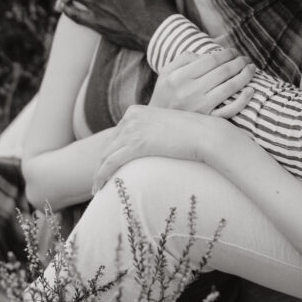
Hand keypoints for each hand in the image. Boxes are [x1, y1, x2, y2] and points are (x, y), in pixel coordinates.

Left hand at [92, 105, 229, 191]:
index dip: (108, 153)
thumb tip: (150, 148)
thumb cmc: (193, 134)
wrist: (205, 134)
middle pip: (108, 145)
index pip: (115, 135)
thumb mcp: (166, 127)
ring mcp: (133, 129)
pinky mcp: (137, 144)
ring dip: (98, 174)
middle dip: (101, 165)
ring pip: (106, 156)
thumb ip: (152, 133)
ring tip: (97, 189)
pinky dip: (102, 176)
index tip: (106, 168)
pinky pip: (111, 163)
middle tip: (97, 181)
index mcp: (136, 111)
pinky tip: (100, 188)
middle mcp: (130, 117)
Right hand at [150, 48, 255, 115]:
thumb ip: (184, 59)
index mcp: (180, 77)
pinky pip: (230, 110)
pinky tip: (250, 90)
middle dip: (238, 62)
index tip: (234, 51)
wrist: (159, 126)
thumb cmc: (165, 94)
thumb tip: (207, 55)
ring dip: (245, 75)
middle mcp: (190, 92)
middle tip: (245, 58)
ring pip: (230, 87)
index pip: (211, 60)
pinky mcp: (208, 121)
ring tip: (251, 68)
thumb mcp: (166, 73)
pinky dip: (243, 100)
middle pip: (223, 71)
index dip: (226, 53)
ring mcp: (201, 108)